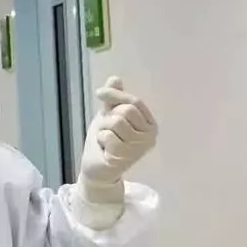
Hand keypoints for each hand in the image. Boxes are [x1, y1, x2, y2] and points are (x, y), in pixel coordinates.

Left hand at [78, 76, 157, 204]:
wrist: (96, 168)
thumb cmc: (105, 142)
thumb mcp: (109, 116)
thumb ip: (114, 99)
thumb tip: (115, 78)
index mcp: (150, 124)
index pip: (135, 101)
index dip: (116, 95)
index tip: (99, 93)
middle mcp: (150, 136)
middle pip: (126, 110)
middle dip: (110, 116)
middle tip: (106, 129)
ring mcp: (139, 148)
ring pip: (117, 121)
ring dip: (104, 128)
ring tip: (106, 140)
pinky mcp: (125, 156)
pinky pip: (108, 135)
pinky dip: (101, 139)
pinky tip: (104, 149)